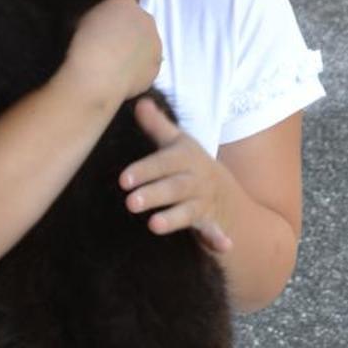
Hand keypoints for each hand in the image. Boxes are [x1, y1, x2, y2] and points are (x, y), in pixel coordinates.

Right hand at [64, 0, 162, 108]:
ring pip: (146, 43)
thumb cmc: (83, 46)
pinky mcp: (156, 66)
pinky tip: (123, 76)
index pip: (121, 4)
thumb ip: (98, 14)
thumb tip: (102, 20)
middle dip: (128, 31)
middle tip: (110, 46)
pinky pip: (148, 64)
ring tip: (117, 64)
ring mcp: (155, 42)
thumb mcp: (81, 18)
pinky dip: (139, 69)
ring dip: (136, 49)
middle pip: (138, 22)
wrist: (96, 77)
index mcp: (124, 1)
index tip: (102, 29)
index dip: (111, 17)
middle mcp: (145, 18)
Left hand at [120, 95, 233, 253]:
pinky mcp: (210, 221)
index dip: (144, 170)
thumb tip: (138, 101)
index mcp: (184, 158)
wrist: (223, 188)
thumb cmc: (189, 164)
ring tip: (155, 225)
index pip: (163, 163)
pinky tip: (224, 246)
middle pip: (174, 187)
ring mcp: (203, 201)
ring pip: (188, 211)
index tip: (123, 180)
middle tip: (130, 203)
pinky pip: (215, 230)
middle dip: (154, 194)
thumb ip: (157, 125)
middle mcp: (195, 179)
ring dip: (174, 218)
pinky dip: (219, 238)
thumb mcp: (176, 143)